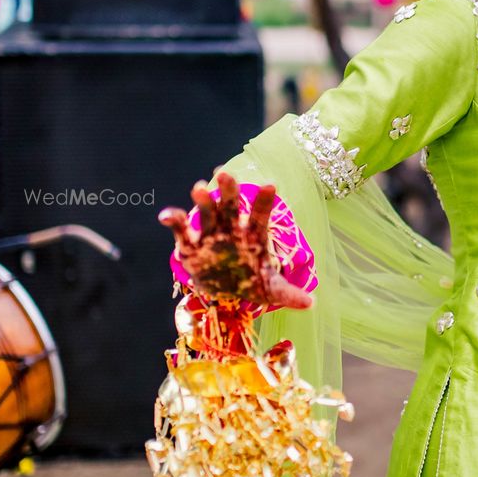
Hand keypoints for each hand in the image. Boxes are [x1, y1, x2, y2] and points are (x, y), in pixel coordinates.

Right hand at [158, 171, 312, 310]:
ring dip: (203, 200)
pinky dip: (174, 220)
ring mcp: (210, 234)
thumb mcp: (270, 290)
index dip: (264, 201)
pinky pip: (181, 229)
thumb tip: (311, 304)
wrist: (224, 292)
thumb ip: (288, 294)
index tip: (271, 186)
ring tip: (199, 188)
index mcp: (253, 235)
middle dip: (229, 190)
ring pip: (207, 212)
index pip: (260, 215)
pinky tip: (166, 216)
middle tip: (225, 173)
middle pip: (231, 205)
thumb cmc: (251, 283)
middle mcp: (232, 228)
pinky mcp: (190, 244)